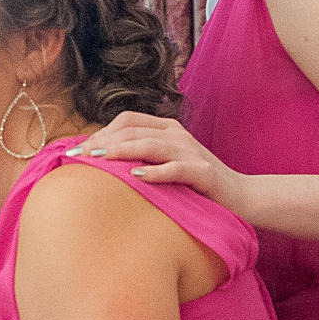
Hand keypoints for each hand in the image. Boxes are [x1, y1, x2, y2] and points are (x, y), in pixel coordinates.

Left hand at [70, 112, 249, 212]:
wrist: (242, 197)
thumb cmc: (196, 184)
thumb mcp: (165, 164)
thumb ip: (140, 158)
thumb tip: (98, 163)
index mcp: (167, 129)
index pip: (127, 121)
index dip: (101, 131)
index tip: (76, 149)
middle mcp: (178, 135)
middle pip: (134, 131)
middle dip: (102, 141)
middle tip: (76, 155)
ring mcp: (192, 152)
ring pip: (152, 145)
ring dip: (122, 151)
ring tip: (97, 159)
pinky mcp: (205, 173)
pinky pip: (177, 169)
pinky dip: (156, 172)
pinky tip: (137, 177)